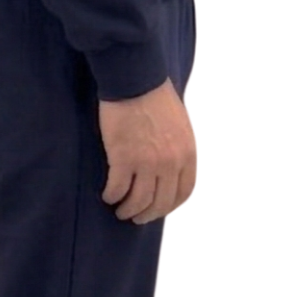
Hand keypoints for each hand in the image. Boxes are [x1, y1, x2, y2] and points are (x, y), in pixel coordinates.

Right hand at [98, 78, 197, 224]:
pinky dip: (111, 196)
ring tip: (120, 210)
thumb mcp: (184, 125)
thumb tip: (175, 170)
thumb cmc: (157, 97)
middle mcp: (171, 163)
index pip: (185, 194)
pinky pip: (117, 188)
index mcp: (189, 154)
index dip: (171, 207)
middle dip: (147, 215)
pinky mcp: (123, 158)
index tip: (160, 210)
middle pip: (161, 203)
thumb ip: (183, 149)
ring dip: (128, 210)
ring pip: (139, 201)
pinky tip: (107, 195)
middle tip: (136, 217)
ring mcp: (147, 162)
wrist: (135, 80)